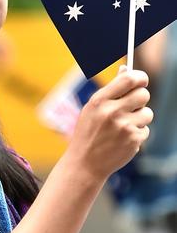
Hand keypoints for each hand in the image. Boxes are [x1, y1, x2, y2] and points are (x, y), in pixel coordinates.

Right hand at [68, 67, 151, 182]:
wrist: (84, 164)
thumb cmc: (88, 133)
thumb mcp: (92, 109)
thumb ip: (111, 90)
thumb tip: (126, 69)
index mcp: (99, 101)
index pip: (129, 79)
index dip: (140, 77)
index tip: (141, 80)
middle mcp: (111, 112)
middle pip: (143, 94)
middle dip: (141, 99)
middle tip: (133, 105)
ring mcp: (124, 127)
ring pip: (147, 113)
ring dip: (140, 118)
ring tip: (124, 126)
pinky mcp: (133, 141)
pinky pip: (145, 130)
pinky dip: (137, 134)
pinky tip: (122, 140)